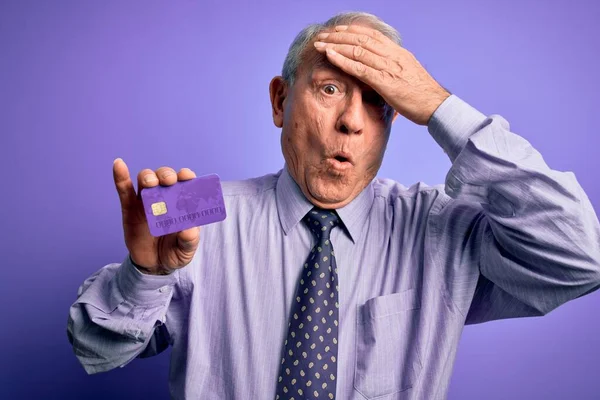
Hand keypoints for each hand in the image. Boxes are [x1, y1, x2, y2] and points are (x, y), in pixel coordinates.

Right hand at [112, 158, 200, 274]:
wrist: (154, 266)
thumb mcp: (186, 251)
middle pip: (164, 177)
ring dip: (148, 177)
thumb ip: (189, 240)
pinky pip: (124, 190)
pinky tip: (118, 164)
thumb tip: (189, 229)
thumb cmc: (174, 253)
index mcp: (182, 203)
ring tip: (151, 183)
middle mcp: (165, 197)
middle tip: (169, 181)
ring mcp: (146, 201)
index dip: (186, 176)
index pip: (185, 183)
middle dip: (166, 175)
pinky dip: (120, 177)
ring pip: (146, 180)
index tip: (187, 177)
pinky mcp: (130, 208)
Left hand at [313, 24, 450, 125]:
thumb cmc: (422, 96)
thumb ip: (393, 69)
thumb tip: (380, 69)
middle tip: (322, 35)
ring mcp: (389, 67)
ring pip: (358, 50)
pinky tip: (330, 56)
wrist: (435, 105)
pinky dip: (343, 60)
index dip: (352, 32)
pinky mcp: (385, 81)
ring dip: (336, 45)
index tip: (338, 30)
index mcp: (398, 53)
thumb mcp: (406, 76)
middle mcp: (392, 55)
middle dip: (339, 36)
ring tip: (320, 44)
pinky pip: (360, 68)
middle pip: (361, 39)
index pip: (372, 36)